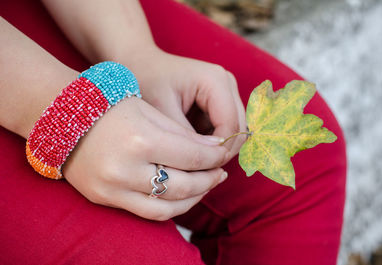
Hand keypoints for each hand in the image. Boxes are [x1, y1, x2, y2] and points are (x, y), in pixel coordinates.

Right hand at [63, 97, 227, 220]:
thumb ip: (182, 134)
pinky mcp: (104, 198)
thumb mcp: (149, 111)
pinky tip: (183, 196)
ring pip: (168, 207)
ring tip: (205, 186)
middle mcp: (127, 169)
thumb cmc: (109, 106)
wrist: (62, 116)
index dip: (215, 157)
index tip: (224, 154)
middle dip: (209, 180)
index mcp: (141, 140)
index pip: (193, 157)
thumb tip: (212, 150)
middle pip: (184, 186)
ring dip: (194, 198)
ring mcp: (113, 188)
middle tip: (220, 173)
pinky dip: (171, 208)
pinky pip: (147, 213)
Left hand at [126, 48, 246, 162]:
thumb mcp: (162, 111)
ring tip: (191, 156)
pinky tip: (192, 145)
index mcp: (215, 80)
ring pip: (235, 130)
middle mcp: (227, 82)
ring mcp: (227, 90)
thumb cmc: (147, 81)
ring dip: (217, 146)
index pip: (231, 125)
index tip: (199, 170)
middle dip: (221, 150)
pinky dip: (212, 140)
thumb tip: (206, 163)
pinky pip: (226, 127)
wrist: (141, 63)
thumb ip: (186, 137)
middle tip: (196, 169)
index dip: (219, 151)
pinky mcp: (222, 99)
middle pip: (239, 128)